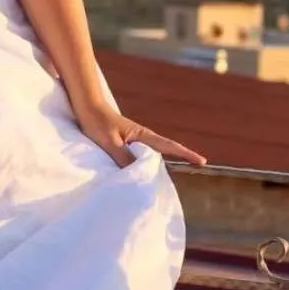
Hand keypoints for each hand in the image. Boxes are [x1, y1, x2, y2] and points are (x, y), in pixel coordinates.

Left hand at [75, 102, 206, 168]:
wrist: (85, 105)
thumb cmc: (97, 122)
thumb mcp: (110, 143)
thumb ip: (124, 158)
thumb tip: (140, 175)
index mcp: (142, 135)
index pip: (169, 146)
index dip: (186, 154)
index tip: (203, 161)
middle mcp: (141, 137)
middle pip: (163, 152)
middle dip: (176, 162)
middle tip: (187, 178)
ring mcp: (133, 139)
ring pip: (149, 155)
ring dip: (156, 167)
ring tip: (162, 184)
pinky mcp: (123, 141)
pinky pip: (137, 156)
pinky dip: (141, 165)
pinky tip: (139, 173)